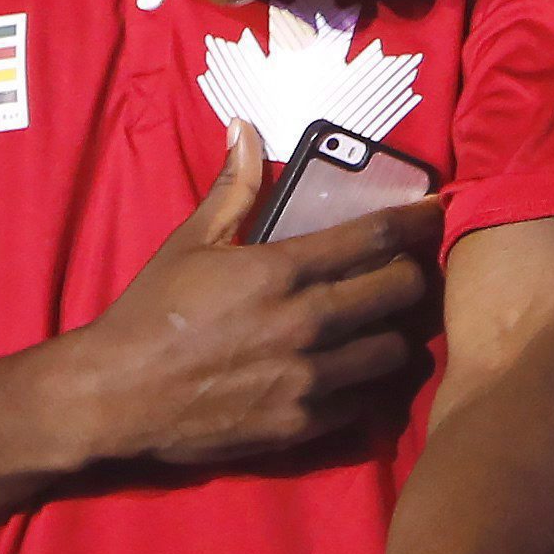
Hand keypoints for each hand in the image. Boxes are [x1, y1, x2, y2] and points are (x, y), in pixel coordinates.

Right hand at [50, 125, 440, 468]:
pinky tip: (357, 372)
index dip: (419, 220)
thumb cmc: (151, 314)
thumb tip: (244, 129)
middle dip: (417, 276)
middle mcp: (306, 322)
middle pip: (402, 292)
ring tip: (388, 325)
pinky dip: (369, 385)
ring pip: (395, 352)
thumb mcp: (190, 243)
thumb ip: (232, 188)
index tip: (436, 211)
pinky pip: (366, 402)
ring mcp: (308, 378)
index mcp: (282, 270)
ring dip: (399, 335)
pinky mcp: (302, 424)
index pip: (377, 236)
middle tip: (412, 272)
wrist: (116, 395)